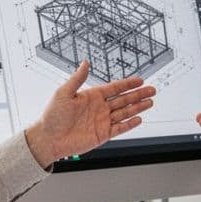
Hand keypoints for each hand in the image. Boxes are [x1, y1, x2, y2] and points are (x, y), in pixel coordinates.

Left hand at [25, 61, 155, 167]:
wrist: (48, 138)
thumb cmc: (52, 116)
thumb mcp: (63, 93)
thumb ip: (77, 79)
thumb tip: (85, 63)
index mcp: (92, 96)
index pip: (115, 88)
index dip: (128, 84)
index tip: (140, 80)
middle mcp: (99, 108)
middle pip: (124, 99)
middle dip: (138, 94)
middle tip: (152, 90)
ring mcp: (102, 121)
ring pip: (125, 112)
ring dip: (138, 107)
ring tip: (150, 102)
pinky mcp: (102, 134)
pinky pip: (120, 128)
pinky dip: (130, 124)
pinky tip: (139, 118)